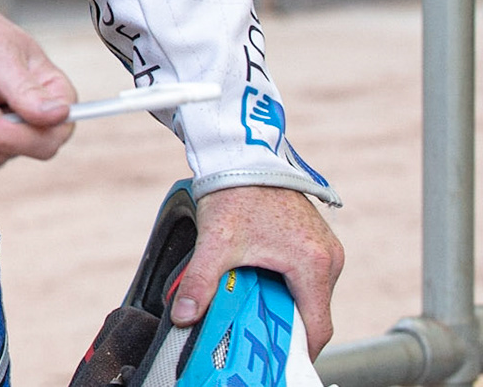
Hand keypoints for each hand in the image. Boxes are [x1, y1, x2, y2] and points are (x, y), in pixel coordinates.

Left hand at [172, 185, 343, 358]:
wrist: (242, 155)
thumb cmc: (235, 194)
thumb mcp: (215, 242)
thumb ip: (200, 283)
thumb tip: (183, 315)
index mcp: (314, 265)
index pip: (318, 328)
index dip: (299, 350)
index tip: (277, 357)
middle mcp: (330, 257)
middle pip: (314, 312)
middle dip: (286, 325)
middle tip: (257, 332)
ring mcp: (326, 247)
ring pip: (310, 294)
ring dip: (286, 303)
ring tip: (254, 305)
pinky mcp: (317, 238)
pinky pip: (308, 274)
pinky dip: (288, 284)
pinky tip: (261, 282)